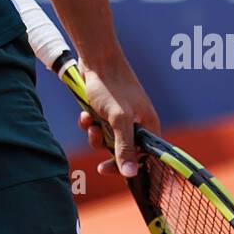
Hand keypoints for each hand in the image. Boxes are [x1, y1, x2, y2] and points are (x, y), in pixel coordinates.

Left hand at [77, 55, 160, 178]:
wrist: (95, 58)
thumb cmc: (111, 86)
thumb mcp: (118, 119)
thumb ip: (125, 147)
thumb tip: (131, 174)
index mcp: (148, 125)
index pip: (145, 156)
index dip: (130, 166)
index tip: (110, 170)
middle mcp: (137, 122)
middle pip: (124, 150)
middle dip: (107, 150)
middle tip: (98, 160)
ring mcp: (120, 115)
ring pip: (107, 139)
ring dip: (95, 135)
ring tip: (89, 123)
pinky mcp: (105, 109)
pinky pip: (97, 126)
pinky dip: (89, 123)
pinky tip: (85, 114)